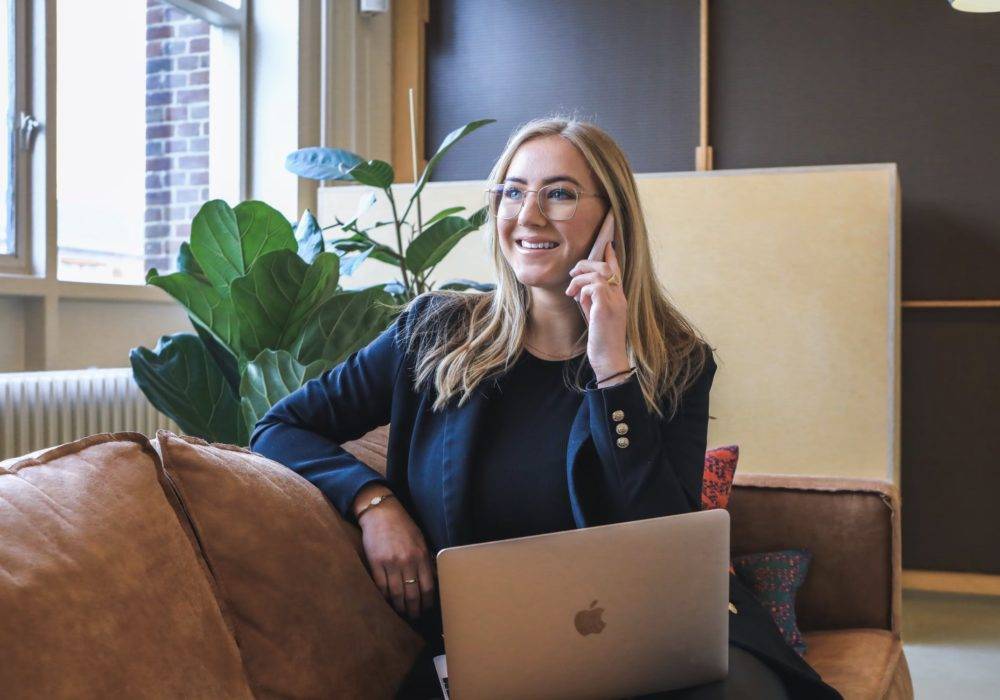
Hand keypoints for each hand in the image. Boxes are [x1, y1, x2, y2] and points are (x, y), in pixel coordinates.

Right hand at [354, 488, 436, 620]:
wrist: (381, 513)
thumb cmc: (403, 526)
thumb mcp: (420, 540)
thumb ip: (426, 559)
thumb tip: (433, 579)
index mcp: (421, 556)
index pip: (428, 587)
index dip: (428, 602)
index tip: (427, 608)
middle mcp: (407, 561)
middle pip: (413, 594)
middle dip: (414, 609)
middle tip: (414, 617)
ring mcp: (391, 563)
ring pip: (397, 594)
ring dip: (400, 607)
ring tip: (402, 613)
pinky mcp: (376, 563)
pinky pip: (381, 587)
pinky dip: (385, 597)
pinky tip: (388, 602)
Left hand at [564, 213, 628, 376]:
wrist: (609, 359)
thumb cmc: (601, 341)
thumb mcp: (596, 317)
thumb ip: (592, 302)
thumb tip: (581, 291)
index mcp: (619, 298)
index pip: (617, 271)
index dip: (611, 256)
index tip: (607, 243)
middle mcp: (620, 297)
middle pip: (606, 267)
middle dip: (586, 265)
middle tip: (572, 273)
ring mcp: (615, 302)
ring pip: (598, 274)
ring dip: (580, 279)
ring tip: (571, 291)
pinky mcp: (606, 308)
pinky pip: (594, 287)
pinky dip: (582, 290)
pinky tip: (576, 300)